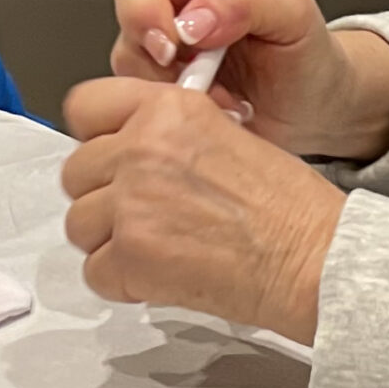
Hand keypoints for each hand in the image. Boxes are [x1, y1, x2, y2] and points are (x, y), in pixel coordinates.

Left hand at [58, 80, 342, 344]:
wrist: (313, 259)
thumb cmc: (287, 207)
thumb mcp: (225, 132)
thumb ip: (166, 132)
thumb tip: (125, 146)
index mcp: (167, 109)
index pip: (84, 106)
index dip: (94, 134)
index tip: (108, 154)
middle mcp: (142, 148)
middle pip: (75, 171)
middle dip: (102, 195)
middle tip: (144, 212)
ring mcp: (131, 203)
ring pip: (78, 224)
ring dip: (108, 240)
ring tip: (157, 246)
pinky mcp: (131, 256)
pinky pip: (94, 272)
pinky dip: (121, 282)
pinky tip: (161, 275)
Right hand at [106, 0, 388, 161]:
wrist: (320, 109)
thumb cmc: (310, 55)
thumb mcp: (295, 12)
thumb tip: (194, 19)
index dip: (142, 8)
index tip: (174, 44)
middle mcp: (175, 16)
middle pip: (128, 29)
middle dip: (156, 64)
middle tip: (198, 84)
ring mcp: (168, 63)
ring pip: (130, 75)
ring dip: (171, 97)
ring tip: (225, 103)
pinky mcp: (167, 104)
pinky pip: (145, 111)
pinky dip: (177, 122)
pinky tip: (218, 118)